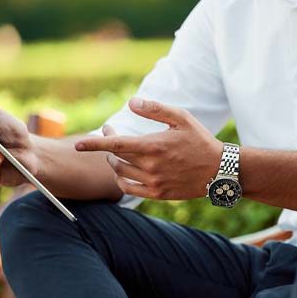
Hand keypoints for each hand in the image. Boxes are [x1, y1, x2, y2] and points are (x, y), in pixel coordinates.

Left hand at [75, 97, 222, 199]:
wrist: (218, 171)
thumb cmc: (199, 140)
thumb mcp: (181, 118)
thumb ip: (154, 109)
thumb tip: (131, 102)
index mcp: (153, 146)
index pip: (115, 144)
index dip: (93, 144)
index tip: (77, 144)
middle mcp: (150, 167)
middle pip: (115, 157)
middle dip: (107, 145)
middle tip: (111, 133)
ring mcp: (153, 183)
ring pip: (120, 173)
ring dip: (113, 161)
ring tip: (118, 151)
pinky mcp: (156, 194)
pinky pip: (128, 189)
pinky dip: (120, 179)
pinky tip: (122, 171)